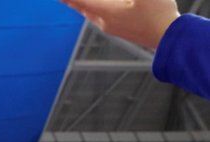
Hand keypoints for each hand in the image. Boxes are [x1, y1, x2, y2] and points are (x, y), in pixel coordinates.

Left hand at [60, 0, 178, 47]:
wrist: (169, 38)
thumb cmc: (159, 15)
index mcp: (108, 12)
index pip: (83, 2)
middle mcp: (106, 22)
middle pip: (83, 9)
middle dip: (72, 1)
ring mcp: (112, 27)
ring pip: (90, 14)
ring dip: (82, 6)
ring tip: (72, 2)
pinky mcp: (120, 30)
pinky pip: (100, 18)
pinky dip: (92, 10)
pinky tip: (95, 10)